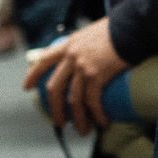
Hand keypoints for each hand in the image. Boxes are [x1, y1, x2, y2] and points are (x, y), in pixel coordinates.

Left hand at [21, 18, 128, 134]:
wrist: (130, 26)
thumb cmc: (117, 28)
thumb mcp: (92, 32)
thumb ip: (85, 45)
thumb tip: (90, 57)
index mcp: (69, 45)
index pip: (44, 60)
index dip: (33, 74)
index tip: (27, 87)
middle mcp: (72, 57)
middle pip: (55, 88)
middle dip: (55, 108)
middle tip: (60, 121)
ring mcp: (83, 68)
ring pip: (74, 100)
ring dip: (78, 118)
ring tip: (83, 130)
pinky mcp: (97, 76)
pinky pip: (93, 101)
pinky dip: (97, 115)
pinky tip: (102, 122)